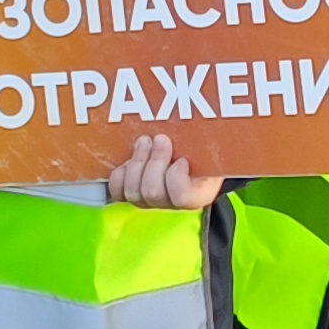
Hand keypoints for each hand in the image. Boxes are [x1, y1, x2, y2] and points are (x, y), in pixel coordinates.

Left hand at [103, 131, 219, 211]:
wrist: (191, 152)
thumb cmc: (202, 147)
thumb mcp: (210, 145)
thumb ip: (206, 141)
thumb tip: (209, 124)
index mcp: (198, 195)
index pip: (180, 196)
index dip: (176, 175)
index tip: (183, 158)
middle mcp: (172, 205)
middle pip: (152, 192)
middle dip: (154, 162)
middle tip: (160, 139)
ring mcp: (150, 202)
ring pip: (133, 192)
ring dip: (138, 162)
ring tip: (145, 142)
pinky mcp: (132, 193)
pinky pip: (118, 191)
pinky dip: (121, 173)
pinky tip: (129, 159)